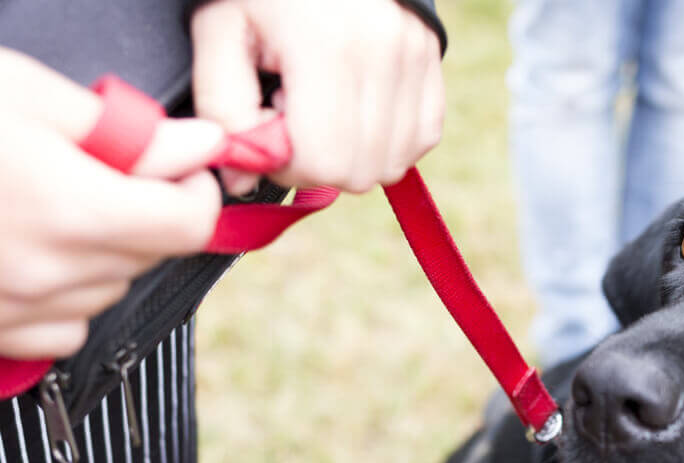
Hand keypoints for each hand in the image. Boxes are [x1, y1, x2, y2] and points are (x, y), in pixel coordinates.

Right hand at [0, 48, 223, 359]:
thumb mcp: (21, 94)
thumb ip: (124, 131)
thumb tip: (200, 146)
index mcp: (68, 209)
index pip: (188, 224)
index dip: (192, 189)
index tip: (174, 165)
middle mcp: (45, 274)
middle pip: (150, 259)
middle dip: (144, 213)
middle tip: (98, 170)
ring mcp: (11, 312)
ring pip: (107, 295)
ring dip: (100, 254)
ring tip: (45, 206)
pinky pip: (59, 333)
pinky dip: (60, 299)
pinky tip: (24, 255)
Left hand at [191, 0, 444, 194]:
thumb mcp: (220, 32)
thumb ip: (223, 108)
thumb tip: (244, 181)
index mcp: (327, 46)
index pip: (323, 161)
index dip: (286, 165)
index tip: (267, 127)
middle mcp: (385, 55)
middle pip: (360, 171)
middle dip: (319, 165)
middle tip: (293, 119)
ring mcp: (417, 58)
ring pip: (393, 164)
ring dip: (353, 156)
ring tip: (324, 110)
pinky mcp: (434, 63)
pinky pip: (420, 140)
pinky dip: (386, 142)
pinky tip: (355, 111)